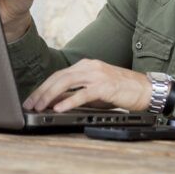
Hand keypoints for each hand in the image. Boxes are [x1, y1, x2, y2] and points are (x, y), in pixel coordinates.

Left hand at [22, 59, 151, 112]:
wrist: (145, 89)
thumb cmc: (121, 91)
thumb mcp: (94, 92)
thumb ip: (76, 94)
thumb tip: (55, 102)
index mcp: (85, 65)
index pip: (58, 75)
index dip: (43, 87)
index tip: (31, 98)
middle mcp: (89, 66)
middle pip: (58, 77)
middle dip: (41, 91)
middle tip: (29, 104)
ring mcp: (97, 75)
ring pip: (66, 82)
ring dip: (50, 95)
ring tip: (39, 106)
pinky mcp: (105, 86)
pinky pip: (82, 93)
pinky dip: (69, 101)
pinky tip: (59, 108)